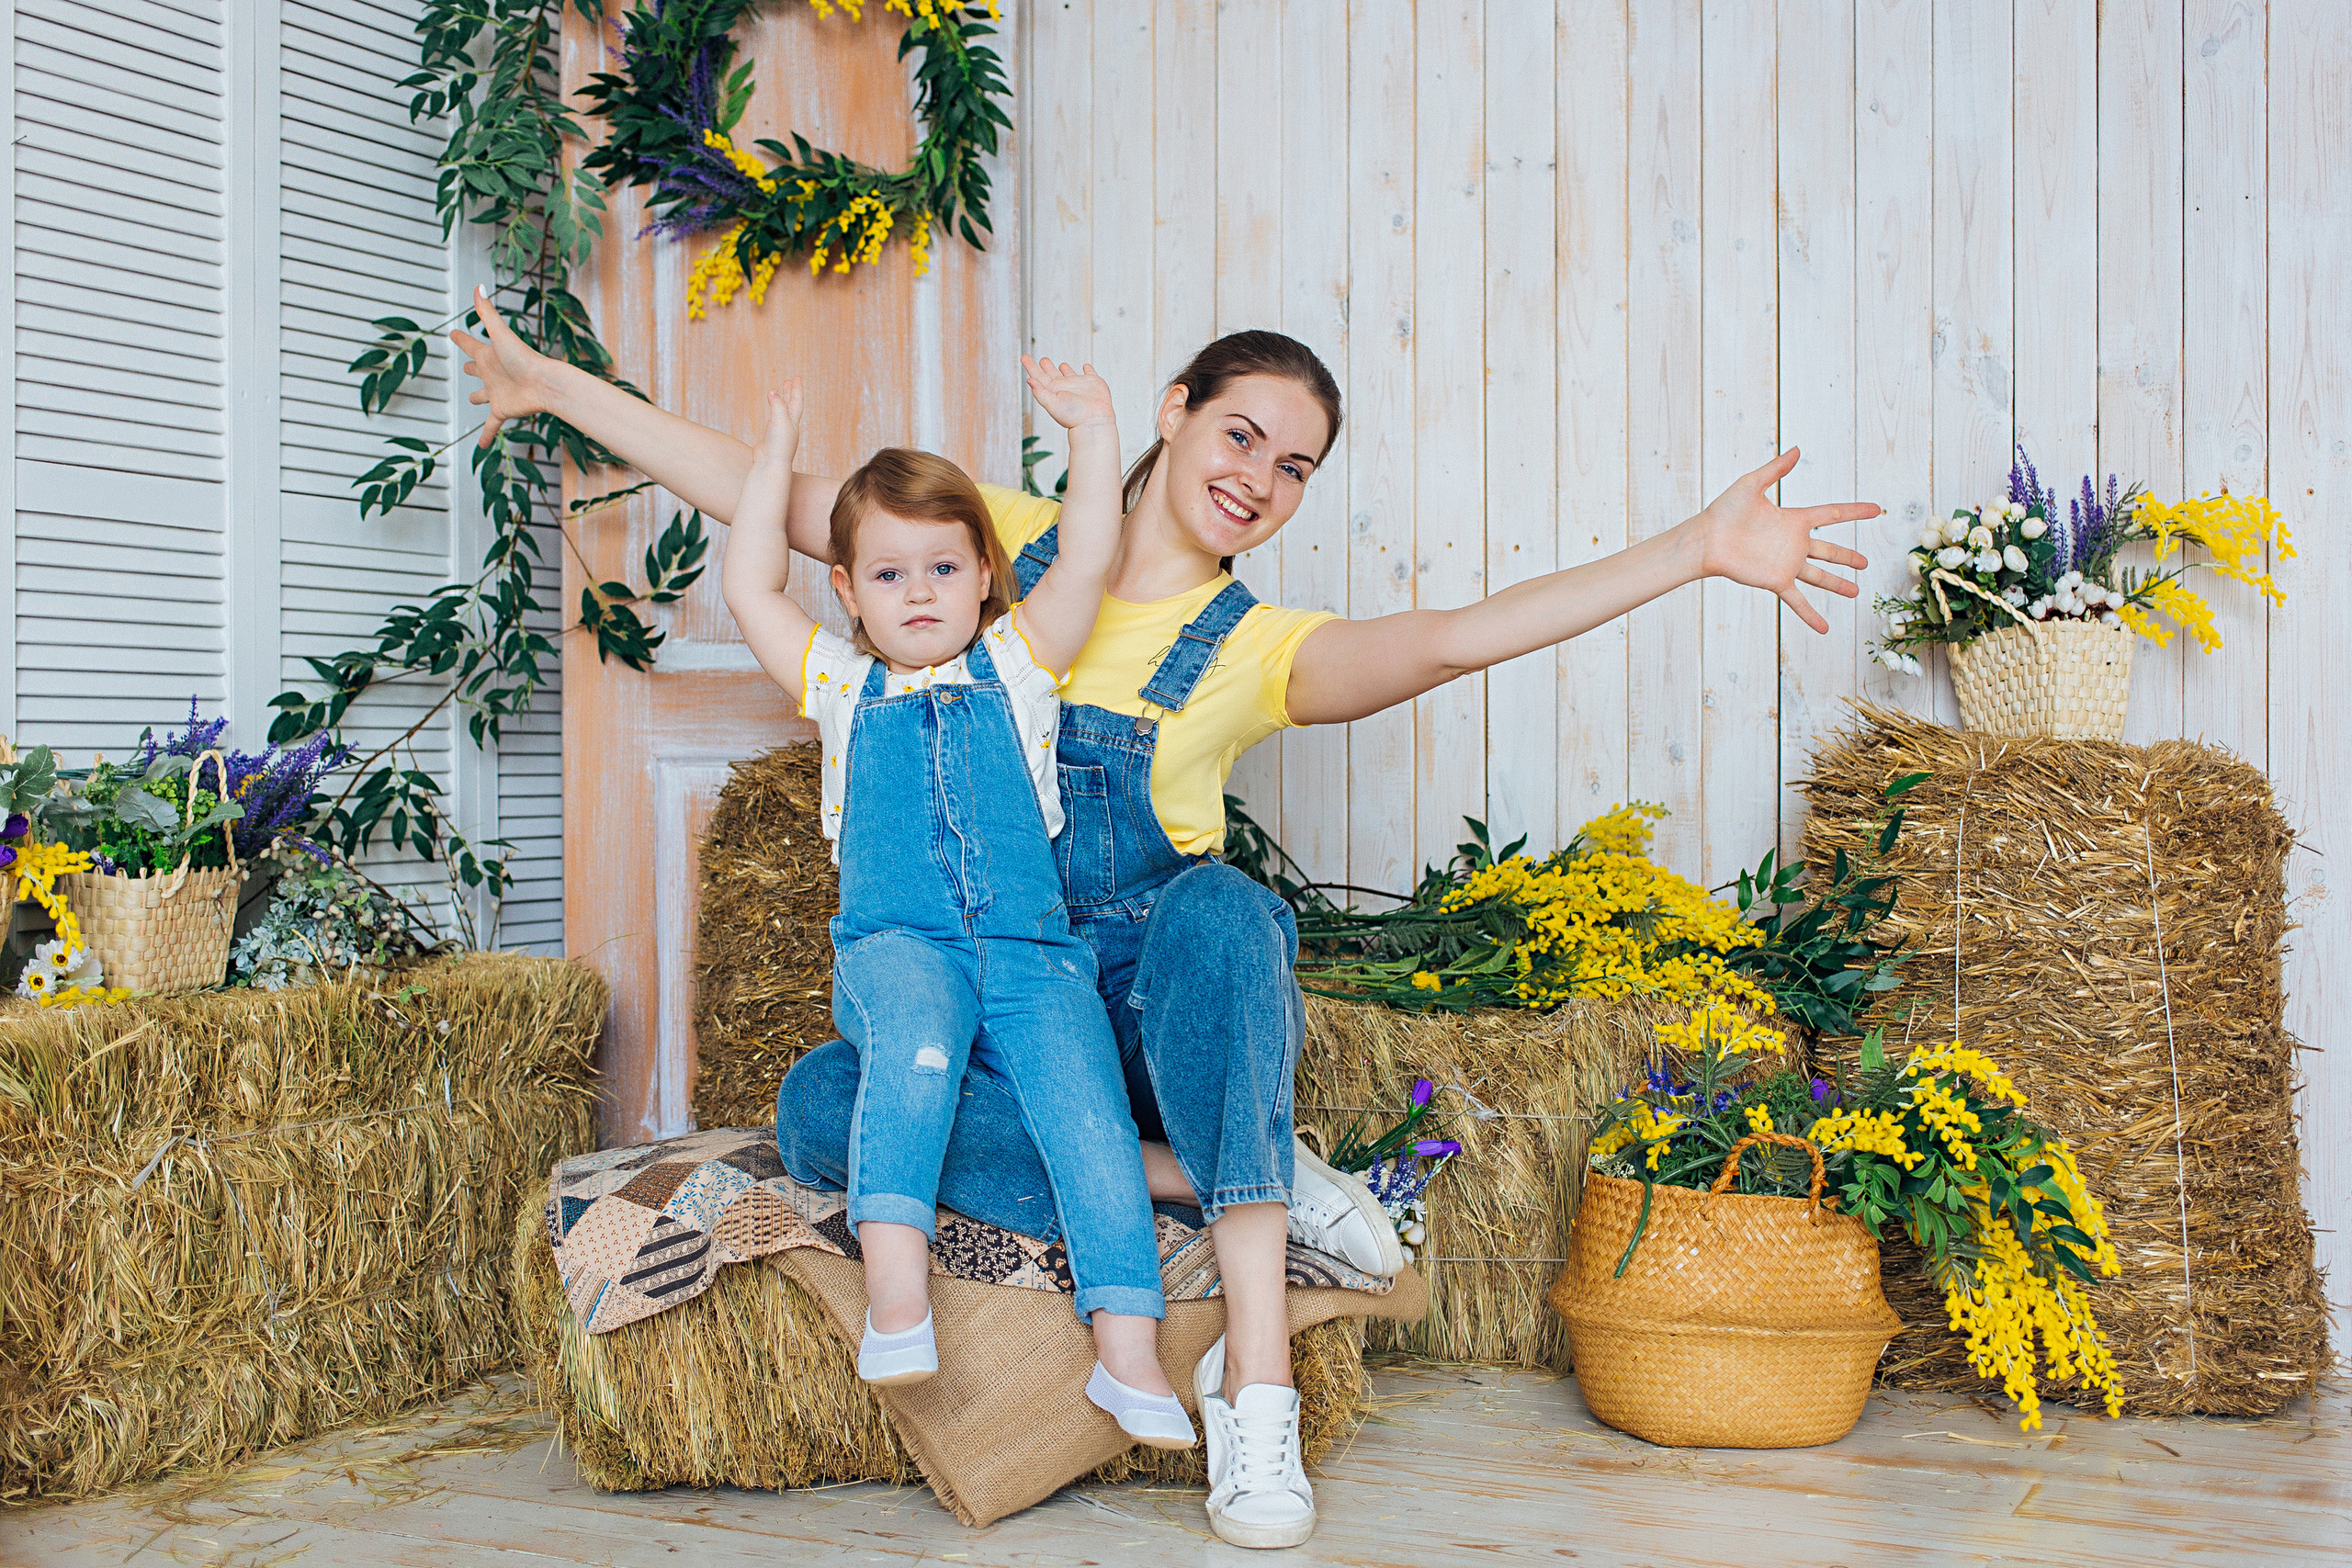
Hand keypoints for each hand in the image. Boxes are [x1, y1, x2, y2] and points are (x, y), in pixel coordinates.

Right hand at [451, 286, 558, 447]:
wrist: (545, 384)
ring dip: (478, 397)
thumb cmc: (525, 359)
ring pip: (482, 395)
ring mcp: (497, 392)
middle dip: (470, 366)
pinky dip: (486, 436)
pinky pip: (491, 425)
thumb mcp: (501, 334)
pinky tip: (481, 446)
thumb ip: (487, 312)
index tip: (453, 333)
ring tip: (472, 399)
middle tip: (465, 365)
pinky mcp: (502, 409)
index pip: (470, 343)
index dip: (461, 339)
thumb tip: (479, 286)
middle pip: (477, 368)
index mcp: (489, 354)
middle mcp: (492, 373)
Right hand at [751, 380, 803, 471]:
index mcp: (793, 421)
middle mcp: (788, 426)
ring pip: (781, 412)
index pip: (796, 401)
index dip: (796, 388)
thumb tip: (773, 391)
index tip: (796, 377)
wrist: (771, 465)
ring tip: (778, 392)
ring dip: (781, 401)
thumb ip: (777, 405)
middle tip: (789, 380)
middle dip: (790, 392)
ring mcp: (779, 431)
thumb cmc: (778, 444)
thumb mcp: (779, 420)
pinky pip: (772, 419)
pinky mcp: (770, 437)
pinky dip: (772, 411)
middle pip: (791, 405)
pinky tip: (771, 410)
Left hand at [1021, 354, 1114, 431]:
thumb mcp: (1052, 404)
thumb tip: (1029, 380)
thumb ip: (1040, 392)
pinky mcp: (1094, 383)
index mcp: (1053, 391)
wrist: (1094, 422)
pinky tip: (1086, 367)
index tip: (1024, 357)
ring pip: (1070, 375)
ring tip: (1062, 364)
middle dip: (1047, 367)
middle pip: (1053, 374)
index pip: (1039, 376)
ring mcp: (1079, 386)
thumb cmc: (1073, 416)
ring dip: (1065, 369)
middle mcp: (1065, 388)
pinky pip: (1090, 374)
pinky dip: (1088, 370)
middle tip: (1043, 360)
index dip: (1031, 366)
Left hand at [1691, 448, 1876, 632]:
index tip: (1875, 510)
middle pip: (1829, 550)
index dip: (1854, 512)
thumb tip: (1796, 449)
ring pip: (1819, 576)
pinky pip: (1797, 601)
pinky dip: (1811, 615)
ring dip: (1837, 584)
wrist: (1707, 540)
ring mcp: (1786, 564)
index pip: (1831, 514)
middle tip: (1865, 563)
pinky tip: (1825, 628)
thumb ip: (1775, 469)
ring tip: (1856, 592)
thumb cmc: (1724, 511)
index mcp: (1793, 519)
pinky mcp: (1775, 581)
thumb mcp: (1752, 485)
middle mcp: (1793, 543)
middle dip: (1847, 557)